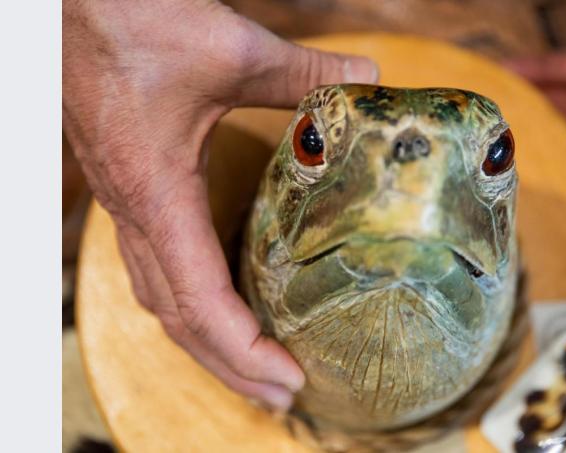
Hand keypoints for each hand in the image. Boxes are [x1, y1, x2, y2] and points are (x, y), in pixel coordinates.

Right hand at [63, 0, 376, 408]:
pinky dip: (188, 300)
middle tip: (282, 395)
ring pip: (159, 297)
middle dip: (229, 365)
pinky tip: (217, 302)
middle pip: (177, 317)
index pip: (199, 299)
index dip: (244, 348)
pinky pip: (153, 265)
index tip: (289, 378)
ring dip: (205, 340)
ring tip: (253, 366)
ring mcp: (126, 203)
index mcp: (156, 194)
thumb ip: (304, 72)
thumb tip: (368, 78)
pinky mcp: (130, 186)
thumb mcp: (233, 50)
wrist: (70, 1)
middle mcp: (135, 212)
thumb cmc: (132, 22)